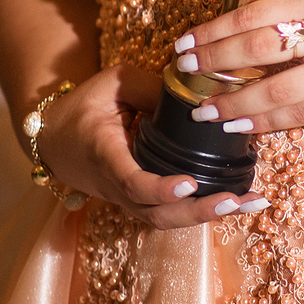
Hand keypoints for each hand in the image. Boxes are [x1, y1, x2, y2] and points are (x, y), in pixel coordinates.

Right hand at [32, 64, 270, 227]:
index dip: (160, 189)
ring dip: (208, 215)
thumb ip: (149, 87)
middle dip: (198, 212)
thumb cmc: (85, 107)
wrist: (55, 139)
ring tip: (249, 203)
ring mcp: (128, 199)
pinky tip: (237, 201)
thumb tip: (193, 96)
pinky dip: (201, 211)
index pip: (132, 182)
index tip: (189, 184)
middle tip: (235, 200)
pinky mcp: (140, 202)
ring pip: (166, 220)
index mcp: (106, 154)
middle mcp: (117, 185)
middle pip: (156, 214)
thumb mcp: (112, 83)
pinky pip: (169, 214)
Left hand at [168, 0, 303, 133]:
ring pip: (276, 89)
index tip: (183, 43)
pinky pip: (300, 113)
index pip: (254, 13)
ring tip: (206, 111)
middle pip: (259, 48)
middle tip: (183, 74)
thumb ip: (291, 18)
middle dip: (215, 62)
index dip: (214, 30)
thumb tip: (233, 37)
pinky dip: (266, 121)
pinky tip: (242, 125)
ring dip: (235, 101)